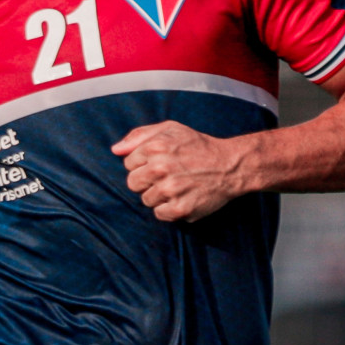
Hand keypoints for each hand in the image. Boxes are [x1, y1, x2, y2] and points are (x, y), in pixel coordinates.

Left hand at [112, 119, 245, 222]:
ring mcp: (171, 190)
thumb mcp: (170, 130)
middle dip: (146, 181)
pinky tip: (182, 197)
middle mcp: (161, 167)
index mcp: (156, 146)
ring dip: (159, 195)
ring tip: (178, 186)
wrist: (230, 166)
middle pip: (132, 183)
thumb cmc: (197, 146)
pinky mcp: (180, 209)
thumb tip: (115, 150)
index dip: (143, 164)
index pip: (128, 164)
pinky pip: (159, 214)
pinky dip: (169, 209)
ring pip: (146, 200)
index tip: (160, 162)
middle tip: (167, 176)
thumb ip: (139, 136)